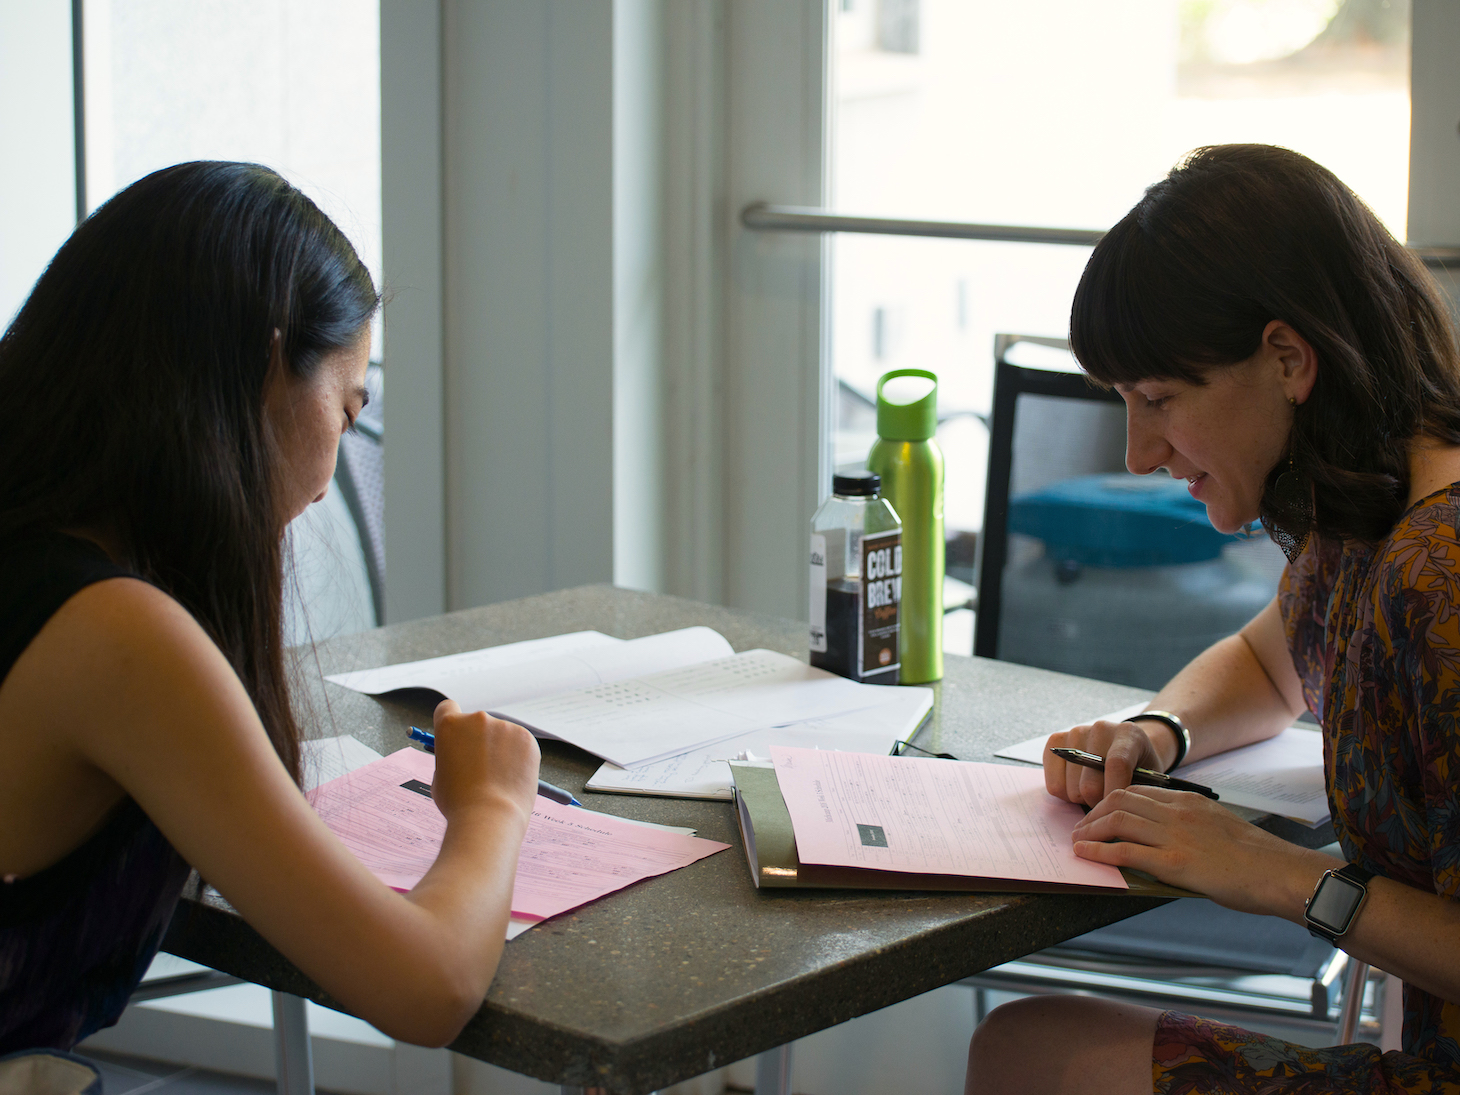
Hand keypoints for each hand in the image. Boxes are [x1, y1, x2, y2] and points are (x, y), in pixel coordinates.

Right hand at [428, 699, 539, 825]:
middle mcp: (477, 719)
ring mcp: (504, 726)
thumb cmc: (459, 803)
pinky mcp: (526, 737)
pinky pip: (519, 743)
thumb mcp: (441, 776)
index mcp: (450, 726)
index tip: (457, 734)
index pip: (447, 708)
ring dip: (499, 749)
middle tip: (480, 768)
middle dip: (478, 740)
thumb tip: (461, 754)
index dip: (451, 722)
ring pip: (500, 735)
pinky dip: (517, 756)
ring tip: (497, 779)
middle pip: (476, 723)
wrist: (489, 816)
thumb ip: (450, 757)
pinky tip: (511, 777)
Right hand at [1043, 719, 1165, 806]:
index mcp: (1128, 735)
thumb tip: (1116, 818)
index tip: (1115, 813)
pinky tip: (1078, 788)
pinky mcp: (1055, 742)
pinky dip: (1065, 795)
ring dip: (1082, 801)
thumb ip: (1136, 794)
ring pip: (1069, 789)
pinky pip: (1053, 785)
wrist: (1127, 747)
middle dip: (1098, 804)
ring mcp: (1075, 733)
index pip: (1116, 765)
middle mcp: (1099, 729)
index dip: (1113, 794)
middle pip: (1089, 784)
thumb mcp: (1150, 779)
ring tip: (1095, 794)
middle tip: (1107, 804)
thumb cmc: (1140, 768)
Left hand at [1070, 785, 1335, 916]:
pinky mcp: (1174, 862)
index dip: (1110, 800)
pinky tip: (1085, 855)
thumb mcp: (1218, 827)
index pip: (1137, 791)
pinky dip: (1098, 851)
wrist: (1280, 872)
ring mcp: (1174, 835)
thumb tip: (1163, 839)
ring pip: (1117, 820)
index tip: (1097, 812)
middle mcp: (1177, 811)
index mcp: (1188, 801)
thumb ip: (1189, 826)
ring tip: (1076, 842)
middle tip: (1080, 828)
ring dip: (1089, 831)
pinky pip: (1125, 851)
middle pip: (1120, 800)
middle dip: (1093, 813)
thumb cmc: (1256, 858)